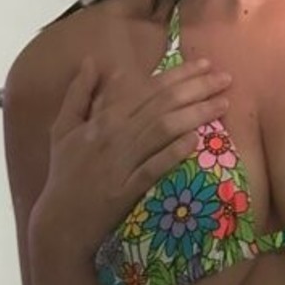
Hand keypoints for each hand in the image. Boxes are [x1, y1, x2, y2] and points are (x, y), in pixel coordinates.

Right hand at [34, 55, 232, 256]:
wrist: (59, 223)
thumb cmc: (65, 173)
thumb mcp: (63, 128)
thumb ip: (79, 93)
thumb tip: (92, 61)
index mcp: (103, 119)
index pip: (147, 89)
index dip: (178, 74)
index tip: (205, 64)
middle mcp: (114, 136)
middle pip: (162, 105)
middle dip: (197, 88)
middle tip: (226, 78)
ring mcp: (121, 163)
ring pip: (163, 130)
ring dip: (195, 114)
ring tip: (223, 103)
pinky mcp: (126, 190)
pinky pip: (153, 167)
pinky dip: (173, 152)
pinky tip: (196, 141)